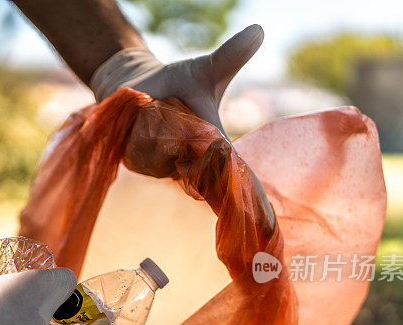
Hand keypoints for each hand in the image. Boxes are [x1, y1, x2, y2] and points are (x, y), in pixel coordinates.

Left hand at [90, 24, 274, 231]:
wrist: (136, 86)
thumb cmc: (179, 81)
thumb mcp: (207, 68)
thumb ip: (231, 55)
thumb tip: (258, 29)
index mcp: (216, 148)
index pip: (234, 172)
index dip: (248, 193)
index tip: (266, 217)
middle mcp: (193, 165)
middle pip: (200, 172)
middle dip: (198, 160)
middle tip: (187, 126)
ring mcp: (165, 168)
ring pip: (168, 156)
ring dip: (163, 133)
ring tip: (158, 108)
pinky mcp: (139, 163)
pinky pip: (143, 151)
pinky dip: (142, 133)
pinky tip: (140, 118)